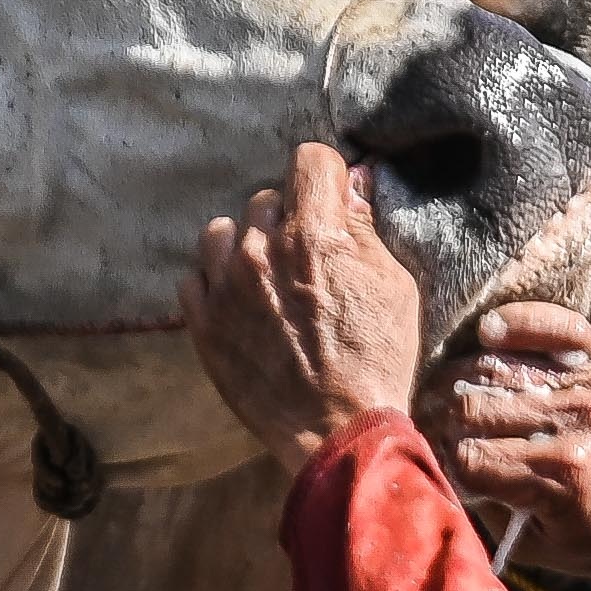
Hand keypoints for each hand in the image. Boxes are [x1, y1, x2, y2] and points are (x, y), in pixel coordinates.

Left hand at [182, 144, 425, 472]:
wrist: (338, 430)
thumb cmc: (377, 360)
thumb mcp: (395, 287)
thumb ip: (365, 230)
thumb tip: (351, 183)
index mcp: (314, 235)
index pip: (308, 159)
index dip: (324, 176)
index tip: (330, 199)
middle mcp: (262, 250)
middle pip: (267, 197)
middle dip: (288, 219)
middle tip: (306, 257)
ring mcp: (226, 287)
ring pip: (222, 231)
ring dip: (244, 245)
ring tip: (265, 277)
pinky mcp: (203, 323)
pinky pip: (194, 278)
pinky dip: (215, 285)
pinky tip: (241, 305)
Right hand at [418, 303, 590, 590]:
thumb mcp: (538, 548)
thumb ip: (485, 513)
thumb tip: (437, 466)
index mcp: (554, 479)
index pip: (465, 453)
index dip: (440, 456)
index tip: (436, 458)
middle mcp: (571, 426)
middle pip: (473, 405)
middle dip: (441, 417)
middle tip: (433, 422)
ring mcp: (587, 390)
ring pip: (499, 365)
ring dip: (463, 375)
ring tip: (451, 390)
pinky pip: (559, 325)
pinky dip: (522, 320)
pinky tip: (490, 331)